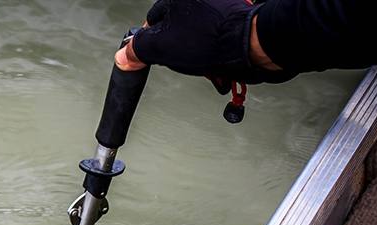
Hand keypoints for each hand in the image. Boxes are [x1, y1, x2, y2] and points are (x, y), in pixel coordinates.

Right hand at [114, 0, 291, 84]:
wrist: (251, 45)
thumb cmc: (211, 40)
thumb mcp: (161, 47)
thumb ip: (138, 49)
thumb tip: (125, 55)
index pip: (152, 21)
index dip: (152, 44)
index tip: (154, 57)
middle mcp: (200, 0)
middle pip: (176, 32)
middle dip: (178, 52)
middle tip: (184, 61)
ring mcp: (219, 10)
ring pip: (197, 40)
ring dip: (198, 58)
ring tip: (205, 65)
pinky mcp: (234, 23)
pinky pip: (216, 43)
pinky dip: (215, 57)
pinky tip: (218, 65)